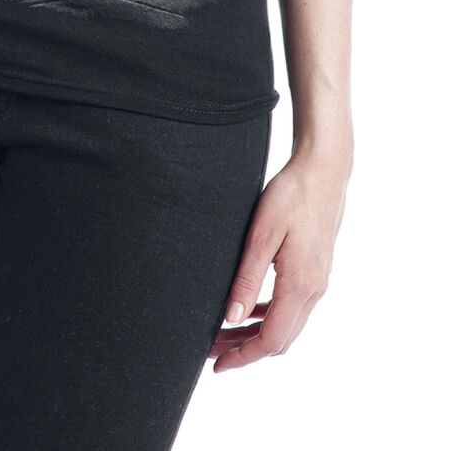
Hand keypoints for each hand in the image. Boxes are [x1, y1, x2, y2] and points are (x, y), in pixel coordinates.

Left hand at [209, 141, 350, 371]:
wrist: (324, 171)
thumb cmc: (291, 195)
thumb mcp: (262, 235)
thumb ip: (247, 280)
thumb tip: (231, 319)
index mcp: (300, 285)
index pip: (271, 340)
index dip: (243, 357)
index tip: (217, 366)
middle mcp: (314, 291)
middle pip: (280, 339)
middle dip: (245, 350)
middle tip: (211, 350)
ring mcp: (318, 282)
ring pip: (287, 326)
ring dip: (256, 334)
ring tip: (224, 333)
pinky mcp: (317, 271)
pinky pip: (293, 308)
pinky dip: (271, 317)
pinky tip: (251, 310)